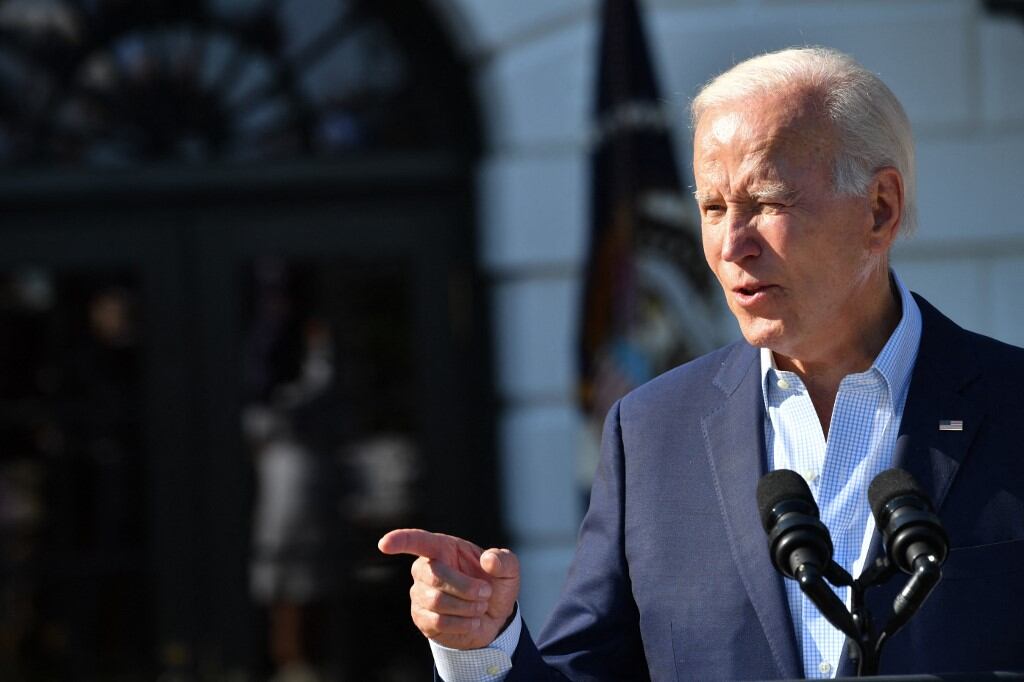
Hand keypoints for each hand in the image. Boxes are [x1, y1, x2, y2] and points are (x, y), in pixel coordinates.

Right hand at [378, 528, 519, 649]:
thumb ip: (504, 561)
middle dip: (466, 588)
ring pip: (437, 601)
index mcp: (443, 548)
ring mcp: (420, 594)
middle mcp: (426, 568)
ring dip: (466, 607)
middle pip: (435, 576)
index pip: (417, 541)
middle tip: (486, 594)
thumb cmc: (495, 586)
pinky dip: (461, 623)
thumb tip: (488, 560)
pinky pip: (437, 621)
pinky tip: (471, 622)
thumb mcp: (509, 571)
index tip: (384, 544)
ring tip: (479, 608)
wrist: (493, 620)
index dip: (400, 541)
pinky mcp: (421, 617)